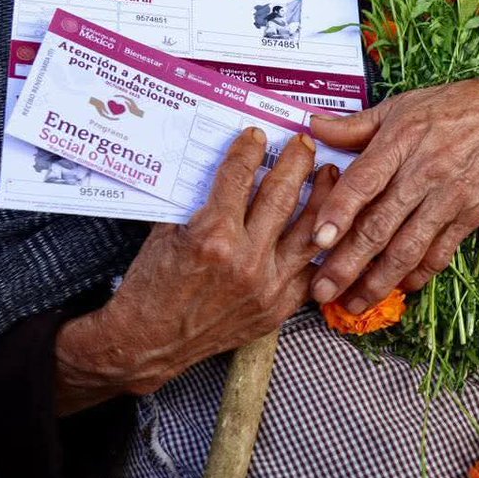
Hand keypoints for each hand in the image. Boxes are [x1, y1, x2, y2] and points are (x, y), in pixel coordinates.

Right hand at [56, 127, 335, 411]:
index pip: (239, 177)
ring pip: (308, 231)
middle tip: (302, 143)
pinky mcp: (277, 309)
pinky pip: (309, 270)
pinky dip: (319, 245)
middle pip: (281, 195)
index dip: (249, 149)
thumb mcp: (169, 231)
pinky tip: (327, 225)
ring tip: (329, 174)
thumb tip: (226, 168)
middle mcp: (246, 260)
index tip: (257, 135)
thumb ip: (200, 200)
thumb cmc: (153, 284)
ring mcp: (267, 287)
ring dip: (322, 197)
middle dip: (295, 162)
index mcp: (213, 236)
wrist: (149, 342)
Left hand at [308, 73, 478, 313]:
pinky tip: (396, 290)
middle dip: (348, 263)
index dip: (339, 212)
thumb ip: (355, 125)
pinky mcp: (468, 216)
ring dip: (378, 281)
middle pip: (381, 225)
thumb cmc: (449, 107)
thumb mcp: (399, 106)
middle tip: (321, 290)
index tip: (317, 240)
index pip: (364, 182)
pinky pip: (439, 253)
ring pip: (408, 248)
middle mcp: (423, 173)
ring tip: (352, 303)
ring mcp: (448, 198)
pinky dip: (417, 275)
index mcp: (400, 141)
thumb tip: (313, 126)